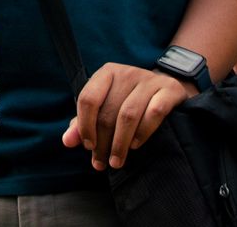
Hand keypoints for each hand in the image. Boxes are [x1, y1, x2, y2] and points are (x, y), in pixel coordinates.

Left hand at [62, 63, 195, 170]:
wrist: (167, 87)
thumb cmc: (129, 99)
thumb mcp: (105, 105)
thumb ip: (84, 123)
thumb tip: (67, 141)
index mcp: (106, 73)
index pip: (88, 99)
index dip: (85, 125)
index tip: (88, 146)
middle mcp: (126, 73)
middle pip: (108, 112)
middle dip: (102, 143)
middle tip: (101, 163)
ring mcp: (148, 80)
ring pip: (128, 115)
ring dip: (120, 143)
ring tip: (116, 161)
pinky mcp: (169, 90)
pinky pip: (154, 113)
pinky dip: (143, 131)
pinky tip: (135, 145)